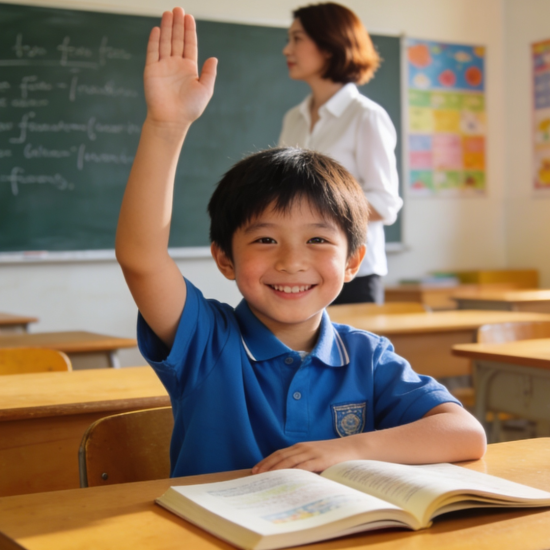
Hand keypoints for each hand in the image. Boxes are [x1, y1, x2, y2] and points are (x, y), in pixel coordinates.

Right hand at [144, 8, 216, 129]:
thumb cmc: (190, 108)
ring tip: (169, 13)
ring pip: (165, 42)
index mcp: (189, 69)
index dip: (189, 31)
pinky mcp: (152, 70)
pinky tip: (158, 29)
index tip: (189, 17)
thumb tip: (214, 58)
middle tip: (178, 9)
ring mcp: (163, 67)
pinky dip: (155, 41)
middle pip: (177, 40)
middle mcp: (176, 66)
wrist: (172, 120)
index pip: (189, 45)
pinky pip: (153, 52)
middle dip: (177, 25)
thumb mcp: (205, 89)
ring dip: (167, 28)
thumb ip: (209, 73)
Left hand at [252, 438, 361, 473]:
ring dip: (275, 469)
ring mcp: (311, 453)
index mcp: (301, 447)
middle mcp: (303, 448)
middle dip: (266, 466)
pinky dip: (293, 472)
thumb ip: (305, 464)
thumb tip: (292, 478)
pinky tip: (285, 478)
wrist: (353, 448)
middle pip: (280, 457)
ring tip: (264, 477)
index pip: (279, 454)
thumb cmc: (334, 455)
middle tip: (254, 475)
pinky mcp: (320, 459)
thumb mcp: (316, 457)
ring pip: (289, 461)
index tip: (255, 470)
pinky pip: (303, 466)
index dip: (266, 461)